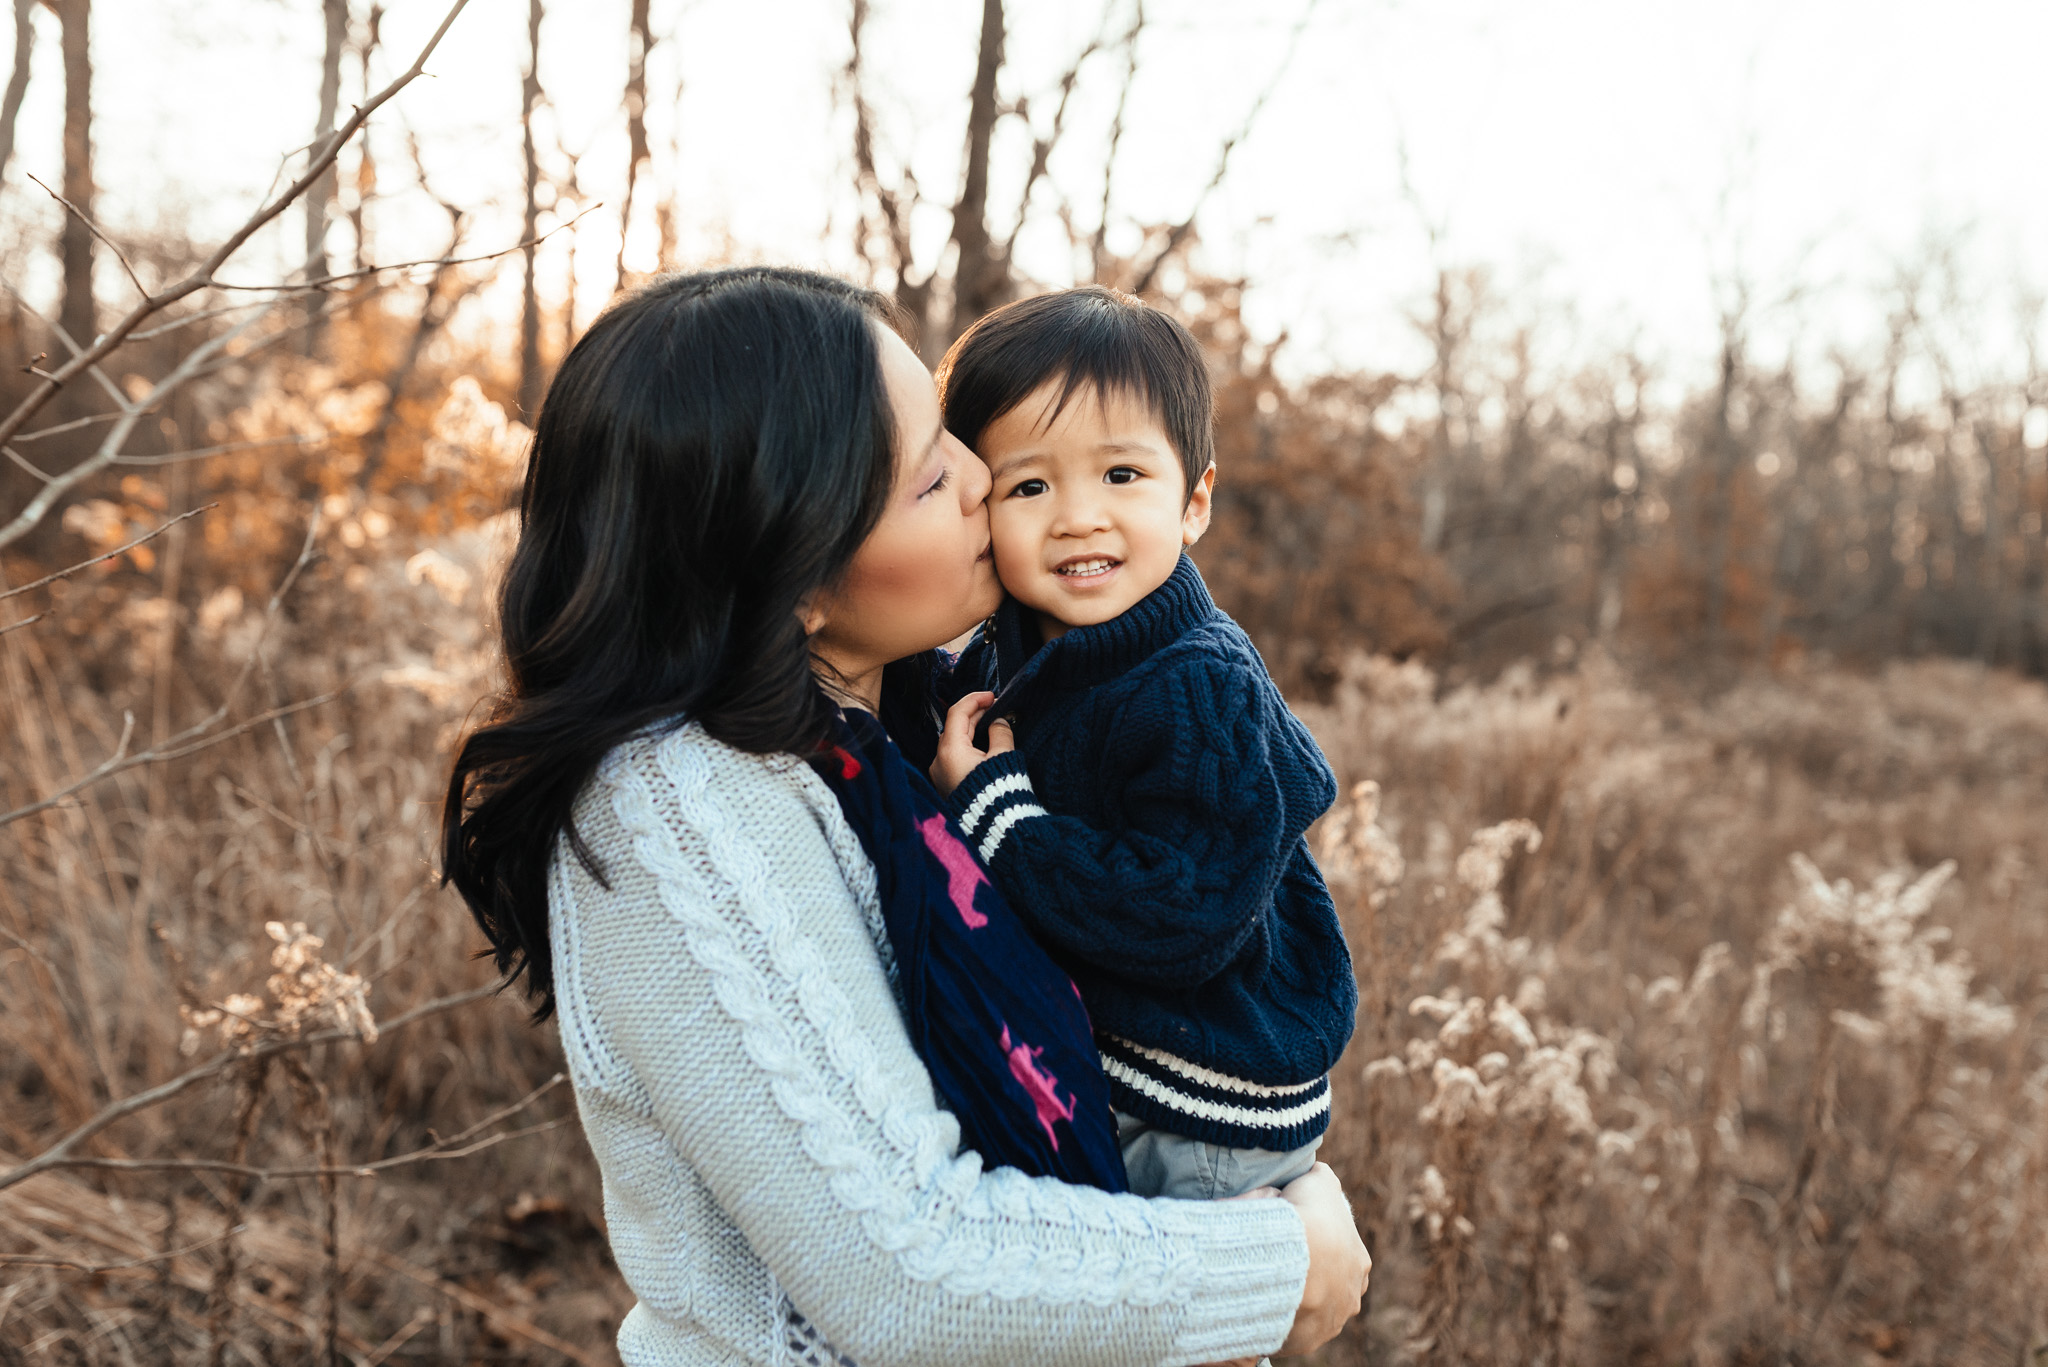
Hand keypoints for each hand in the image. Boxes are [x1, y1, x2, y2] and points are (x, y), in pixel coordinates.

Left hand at [930, 690, 1013, 796]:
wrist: (995, 830)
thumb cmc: (999, 794)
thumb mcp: (1003, 757)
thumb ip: (1001, 733)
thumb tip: (998, 722)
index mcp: (950, 750)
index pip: (957, 713)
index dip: (975, 699)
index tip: (992, 695)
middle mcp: (938, 761)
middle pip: (954, 727)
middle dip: (974, 714)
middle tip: (995, 708)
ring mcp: (939, 775)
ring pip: (952, 742)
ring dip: (970, 730)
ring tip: (991, 724)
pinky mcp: (946, 786)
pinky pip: (953, 757)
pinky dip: (966, 746)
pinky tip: (983, 744)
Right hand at [1275, 1163, 1369, 1356]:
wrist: (1291, 1254)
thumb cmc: (1307, 1215)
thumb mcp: (1319, 1180)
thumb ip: (1321, 1179)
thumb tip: (1316, 1174)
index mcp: (1358, 1262)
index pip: (1343, 1256)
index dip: (1322, 1246)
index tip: (1300, 1239)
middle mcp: (1350, 1297)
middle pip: (1331, 1288)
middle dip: (1311, 1279)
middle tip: (1282, 1264)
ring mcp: (1330, 1322)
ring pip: (1312, 1312)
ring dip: (1295, 1301)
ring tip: (1268, 1285)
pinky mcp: (1304, 1339)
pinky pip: (1289, 1330)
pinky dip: (1277, 1319)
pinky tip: (1262, 1302)